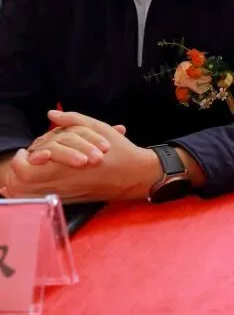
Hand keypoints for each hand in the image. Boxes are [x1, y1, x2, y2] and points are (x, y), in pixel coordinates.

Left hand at [0, 111, 160, 201]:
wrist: (135, 175)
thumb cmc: (119, 152)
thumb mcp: (98, 129)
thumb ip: (72, 120)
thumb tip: (51, 114)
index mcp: (65, 168)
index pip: (25, 170)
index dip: (22, 160)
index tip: (31, 150)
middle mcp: (60, 184)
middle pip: (19, 185)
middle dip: (17, 170)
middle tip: (27, 157)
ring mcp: (62, 194)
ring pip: (25, 194)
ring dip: (21, 180)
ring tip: (30, 166)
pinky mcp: (66, 200)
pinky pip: (37, 199)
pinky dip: (29, 190)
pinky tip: (36, 178)